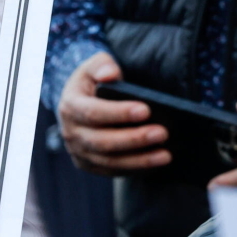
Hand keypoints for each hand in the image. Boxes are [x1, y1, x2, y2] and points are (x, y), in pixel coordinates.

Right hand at [56, 51, 169, 174]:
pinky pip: (113, 171)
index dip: (119, 113)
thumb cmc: (93, 81)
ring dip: (139, 160)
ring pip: (110, 161)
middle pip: (103, 142)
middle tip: (163, 133)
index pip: (93, 112)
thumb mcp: (93, 66)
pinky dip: (136, 169)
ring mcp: (79, 152)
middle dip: (134, 139)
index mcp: (70, 105)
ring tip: (166, 154)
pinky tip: (157, 164)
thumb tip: (111, 75)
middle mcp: (70, 132)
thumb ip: (102, 65)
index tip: (146, 110)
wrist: (81, 101)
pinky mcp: (89, 165)